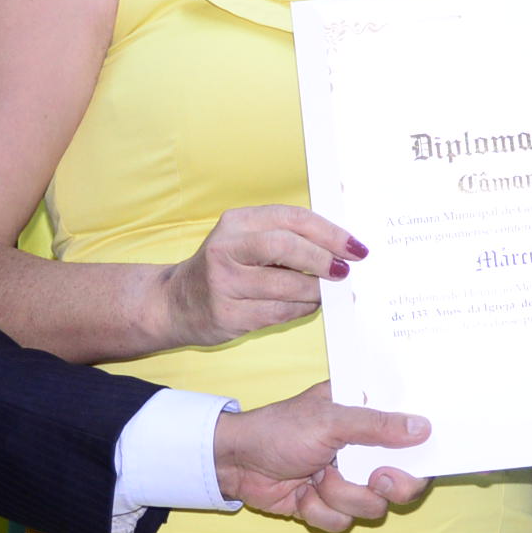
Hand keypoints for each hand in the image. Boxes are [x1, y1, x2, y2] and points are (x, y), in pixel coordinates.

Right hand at [157, 205, 362, 347]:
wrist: (176, 302)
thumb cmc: (225, 268)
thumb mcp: (246, 240)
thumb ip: (285, 237)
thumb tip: (339, 248)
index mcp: (236, 222)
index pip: (291, 218)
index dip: (328, 232)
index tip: (355, 247)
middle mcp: (226, 248)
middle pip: (285, 246)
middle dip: (323, 260)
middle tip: (345, 271)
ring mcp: (224, 283)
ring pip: (286, 285)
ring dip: (316, 291)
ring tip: (326, 292)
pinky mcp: (228, 314)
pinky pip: (278, 312)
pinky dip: (301, 309)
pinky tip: (307, 305)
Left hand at [215, 382, 431, 532]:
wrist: (235, 463)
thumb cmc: (279, 430)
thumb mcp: (330, 420)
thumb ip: (376, 425)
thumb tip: (423, 427)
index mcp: (367, 420)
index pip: (412, 437)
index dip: (422, 453)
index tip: (420, 458)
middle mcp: (363, 452)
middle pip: (403, 481)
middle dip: (387, 485)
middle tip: (375, 479)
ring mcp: (347, 481)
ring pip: (372, 507)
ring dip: (340, 496)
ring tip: (316, 477)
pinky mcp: (328, 507)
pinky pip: (342, 522)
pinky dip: (319, 511)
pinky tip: (302, 494)